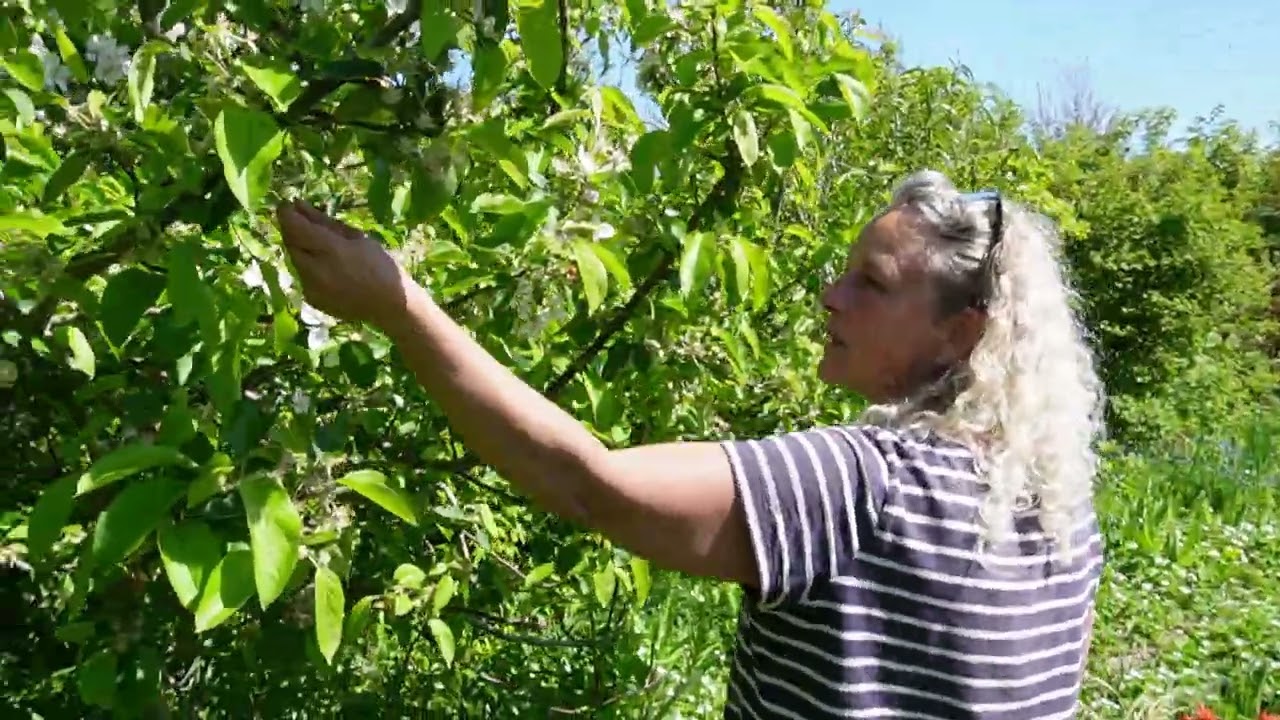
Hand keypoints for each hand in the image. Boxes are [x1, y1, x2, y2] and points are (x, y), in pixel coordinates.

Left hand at [274, 200, 414, 329]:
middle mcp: (316, 270)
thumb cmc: (380, 265)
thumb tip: (298, 204)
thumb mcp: (355, 237)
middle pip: (290, 243)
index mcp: (331, 250)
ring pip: (295, 260)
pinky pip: (303, 276)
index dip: (286, 214)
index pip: (294, 226)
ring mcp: (311, 287)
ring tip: (322, 249)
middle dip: (293, 231)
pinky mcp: (311, 299)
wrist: (389, 304)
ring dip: (302, 250)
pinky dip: (310, 269)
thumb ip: (324, 221)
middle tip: (304, 224)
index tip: (286, 205)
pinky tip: (328, 270)